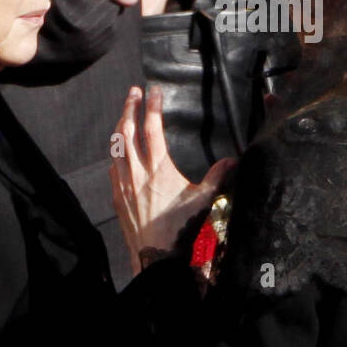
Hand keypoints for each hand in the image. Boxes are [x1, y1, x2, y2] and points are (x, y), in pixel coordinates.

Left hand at [109, 85, 235, 276]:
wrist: (154, 255)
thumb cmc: (180, 227)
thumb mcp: (203, 200)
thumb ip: (217, 177)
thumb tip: (234, 160)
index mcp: (158, 168)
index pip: (152, 128)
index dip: (153, 106)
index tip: (154, 90)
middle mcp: (136, 172)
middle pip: (127, 130)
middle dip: (129, 107)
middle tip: (133, 91)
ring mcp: (123, 183)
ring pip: (116, 147)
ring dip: (120, 126)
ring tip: (125, 114)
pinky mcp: (117, 196)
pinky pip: (112, 167)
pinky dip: (115, 153)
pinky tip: (119, 152)